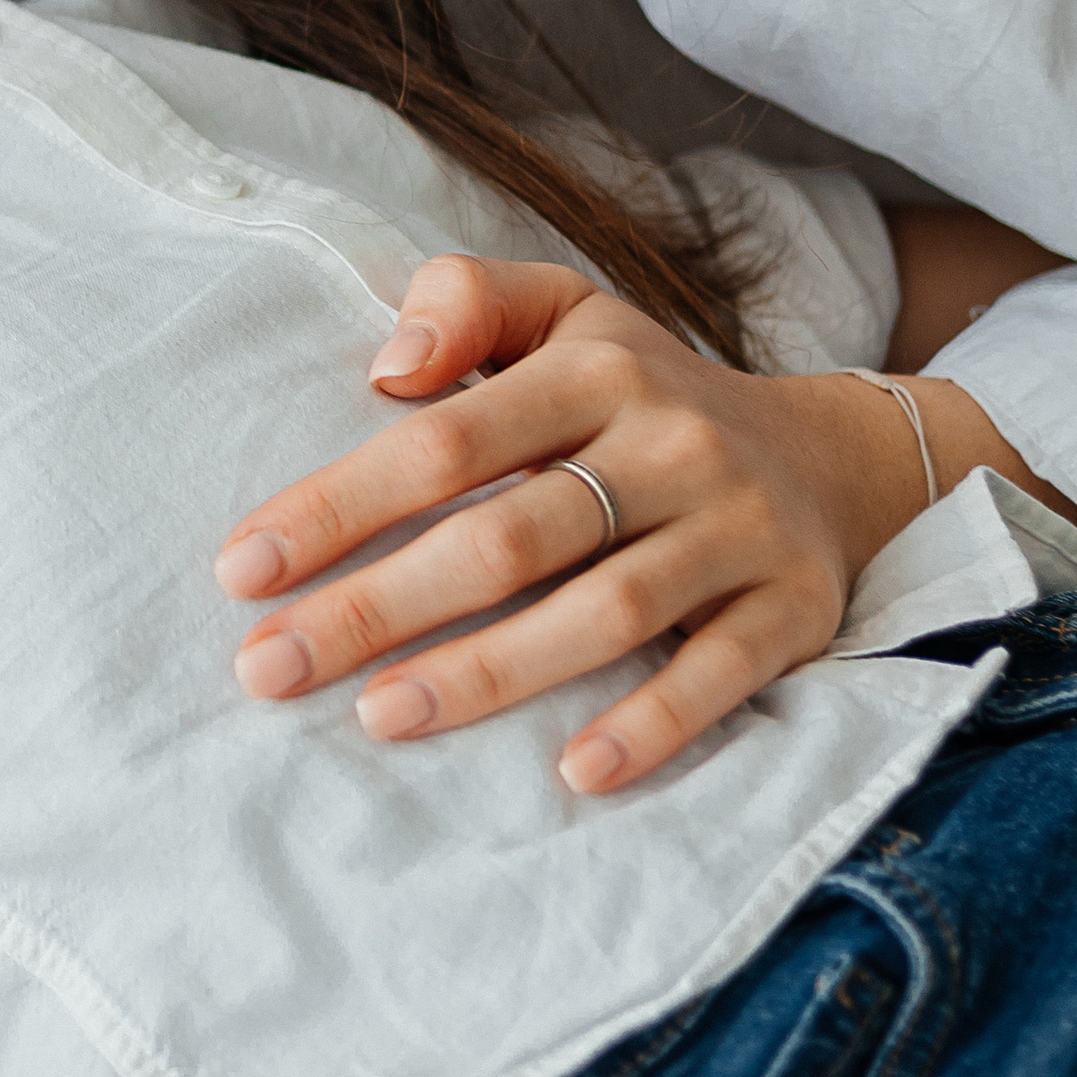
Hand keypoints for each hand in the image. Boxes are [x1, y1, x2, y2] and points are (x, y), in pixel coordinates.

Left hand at [215, 255, 965, 797]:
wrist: (835, 454)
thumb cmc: (646, 392)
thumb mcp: (564, 313)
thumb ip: (465, 302)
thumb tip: (388, 366)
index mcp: (594, 370)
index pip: (444, 442)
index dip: (338, 506)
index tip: (242, 570)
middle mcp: (670, 444)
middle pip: (505, 538)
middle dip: (376, 606)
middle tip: (268, 669)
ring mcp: (737, 529)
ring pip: (602, 612)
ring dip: (488, 673)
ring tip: (378, 716)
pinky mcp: (795, 607)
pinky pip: (720, 675)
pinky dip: (653, 726)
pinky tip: (574, 774)